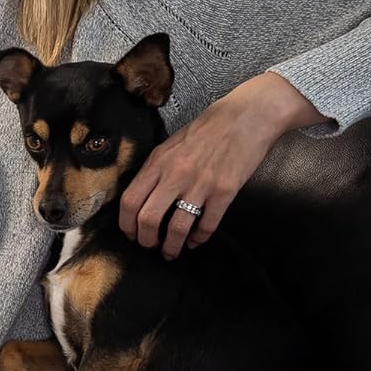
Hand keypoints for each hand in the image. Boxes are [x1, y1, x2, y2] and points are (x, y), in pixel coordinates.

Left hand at [118, 78, 299, 259]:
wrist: (244, 118)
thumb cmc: (206, 130)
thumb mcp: (170, 145)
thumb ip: (156, 169)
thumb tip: (142, 195)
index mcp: (157, 162)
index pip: (130, 200)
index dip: (126, 223)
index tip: (130, 233)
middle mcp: (175, 175)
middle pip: (148, 218)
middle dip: (145, 239)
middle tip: (149, 247)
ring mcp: (200, 184)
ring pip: (177, 227)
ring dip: (171, 246)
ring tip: (171, 251)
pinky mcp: (225, 192)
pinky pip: (207, 224)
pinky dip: (199, 238)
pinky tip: (195, 241)